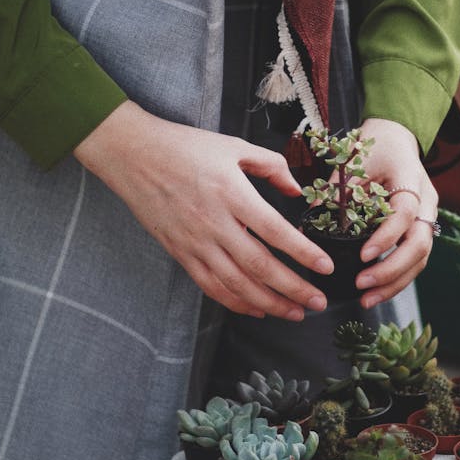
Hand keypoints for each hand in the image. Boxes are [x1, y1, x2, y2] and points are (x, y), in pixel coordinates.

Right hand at [74, 101, 333, 319]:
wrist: (133, 155)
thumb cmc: (185, 147)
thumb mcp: (233, 147)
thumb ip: (271, 166)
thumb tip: (296, 189)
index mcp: (231, 193)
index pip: (275, 231)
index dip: (303, 253)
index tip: (326, 267)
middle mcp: (214, 223)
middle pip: (259, 265)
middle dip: (293, 289)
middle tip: (318, 302)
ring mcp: (195, 242)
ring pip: (236, 283)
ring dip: (269, 303)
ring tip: (295, 312)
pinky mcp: (180, 253)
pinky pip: (211, 285)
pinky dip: (235, 302)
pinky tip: (257, 309)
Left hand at [351, 117, 438, 308]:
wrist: (397, 139)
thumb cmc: (373, 147)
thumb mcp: (353, 162)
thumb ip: (337, 190)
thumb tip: (310, 221)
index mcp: (410, 178)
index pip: (405, 213)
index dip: (386, 236)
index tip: (363, 255)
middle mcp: (426, 200)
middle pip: (420, 243)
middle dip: (392, 270)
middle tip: (362, 284)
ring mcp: (427, 216)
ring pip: (422, 257)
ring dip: (396, 282)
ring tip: (367, 299)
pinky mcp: (421, 229)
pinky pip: (416, 259)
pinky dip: (398, 278)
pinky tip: (376, 291)